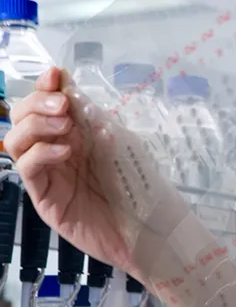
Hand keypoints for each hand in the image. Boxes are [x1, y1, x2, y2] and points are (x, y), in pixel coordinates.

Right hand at [3, 67, 182, 279]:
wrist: (148, 231)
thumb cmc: (140, 187)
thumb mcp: (121, 144)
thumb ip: (94, 117)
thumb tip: (69, 85)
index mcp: (74, 135)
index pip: (46, 104)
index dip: (46, 86)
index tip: (56, 74)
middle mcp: (54, 151)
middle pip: (21, 118)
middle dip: (37, 103)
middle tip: (63, 105)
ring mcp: (47, 175)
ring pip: (15, 140)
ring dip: (35, 125)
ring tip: (65, 126)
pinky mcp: (44, 198)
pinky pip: (27, 168)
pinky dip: (41, 153)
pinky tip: (65, 152)